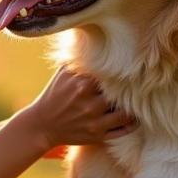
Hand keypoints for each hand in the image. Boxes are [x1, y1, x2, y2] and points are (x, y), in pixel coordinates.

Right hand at [23, 66, 137, 150]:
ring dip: (132, 107)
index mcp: (83, 85)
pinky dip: (132, 124)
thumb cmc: (54, 95)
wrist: (41, 125)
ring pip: (126, 114)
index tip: (127, 70)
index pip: (112, 75)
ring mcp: (95, 122)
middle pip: (122, 94)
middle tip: (136, 84)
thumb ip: (80, 59)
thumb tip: (95, 40)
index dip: (121, 72)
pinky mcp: (97, 136)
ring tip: (136, 100)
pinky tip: (133, 116)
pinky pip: (124, 131)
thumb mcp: (63, 73)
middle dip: (128, 89)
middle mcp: (90, 104)